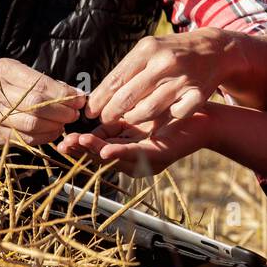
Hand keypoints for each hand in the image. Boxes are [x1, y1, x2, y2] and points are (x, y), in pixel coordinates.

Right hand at [0, 58, 86, 148]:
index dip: (63, 93)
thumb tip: (78, 95)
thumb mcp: (20, 78)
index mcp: (3, 70)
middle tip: (74, 114)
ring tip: (65, 123)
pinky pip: (26, 138)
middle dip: (61, 110)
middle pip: (36, 103)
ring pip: (32, 123)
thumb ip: (48, 84)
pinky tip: (54, 132)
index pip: (40, 83)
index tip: (79, 99)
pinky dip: (45, 137)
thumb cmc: (5, 92)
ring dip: (55, 125)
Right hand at [55, 107, 213, 177]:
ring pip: (113, 158)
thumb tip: (91, 107)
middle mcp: (134, 158)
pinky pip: (135, 155)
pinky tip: (104, 150)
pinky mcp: (159, 155)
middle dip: (80, 151)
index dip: (78, 145)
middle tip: (63, 144)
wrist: (205, 115)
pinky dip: (118, 154)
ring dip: (94, 151)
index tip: (62, 139)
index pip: (96, 147)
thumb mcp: (138, 111)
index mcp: (126, 146)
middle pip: (99, 156)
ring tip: (76, 143)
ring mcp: (145, 160)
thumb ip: (117, 113)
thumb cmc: (172, 110)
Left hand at [84, 28, 239, 130]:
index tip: (90, 112)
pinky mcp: (197, 93)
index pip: (115, 80)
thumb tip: (99, 94)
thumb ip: (128, 70)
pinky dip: (163, 121)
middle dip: (111, 113)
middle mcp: (164, 63)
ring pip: (148, 110)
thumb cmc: (172, 52)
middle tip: (104, 121)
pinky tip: (157, 123)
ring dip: (133, 120)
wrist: (214, 49)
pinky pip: (174, 115)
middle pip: (128, 97)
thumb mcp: (149, 50)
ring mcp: (182, 79)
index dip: (100, 100)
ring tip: (127, 121)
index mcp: (148, 49)